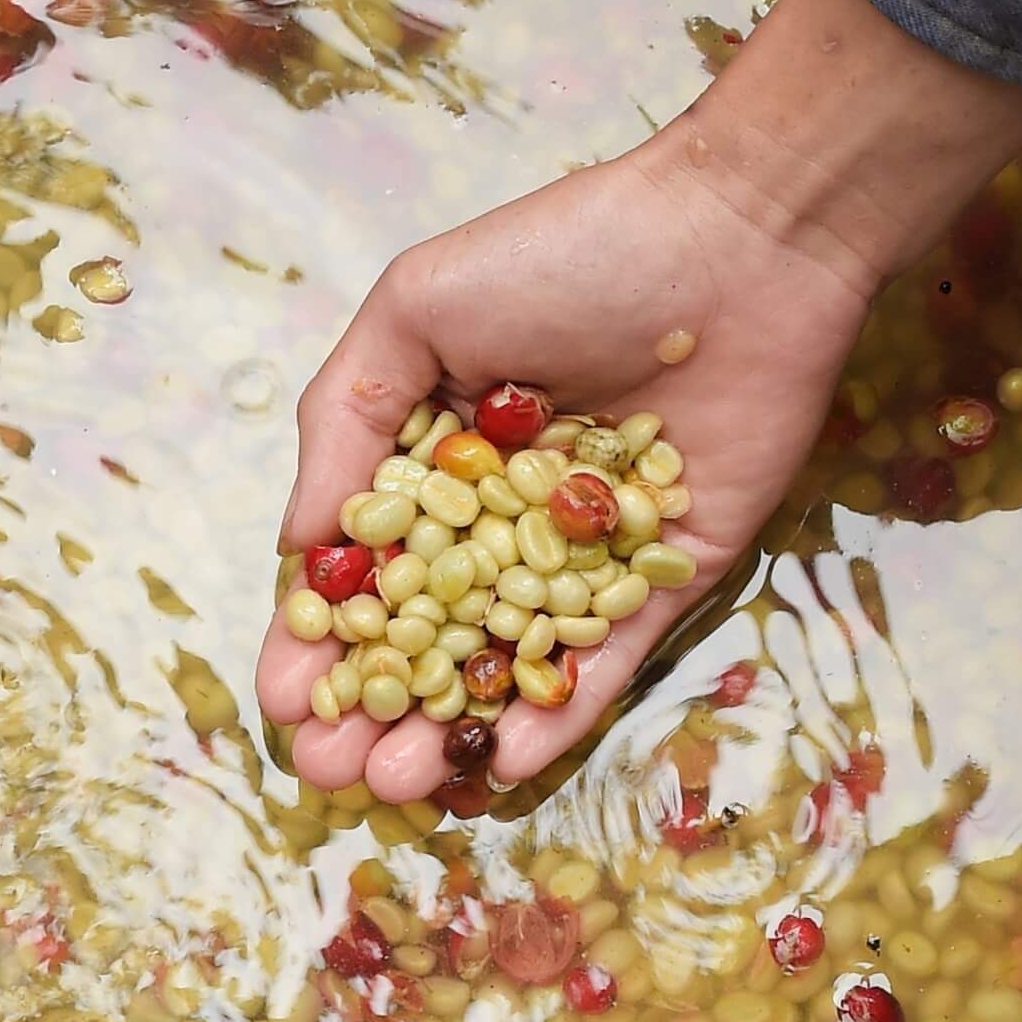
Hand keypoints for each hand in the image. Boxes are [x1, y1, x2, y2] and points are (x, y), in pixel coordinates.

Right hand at [254, 136, 875, 799]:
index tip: (283, 703)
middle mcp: (504, 515)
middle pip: (427, 634)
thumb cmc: (565, 255)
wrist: (738, 239)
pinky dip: (559, 713)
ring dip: (450, 728)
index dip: (319, 641)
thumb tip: (297, 548)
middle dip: (373, 709)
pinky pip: (608, 660)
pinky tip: (503, 764)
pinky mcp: (668, 574)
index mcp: (437, 457)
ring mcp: (586, 553)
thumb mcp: (415, 313)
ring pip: (507, 663)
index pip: (365, 570)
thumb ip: (344, 427)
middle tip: (333, 770)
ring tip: (399, 783)